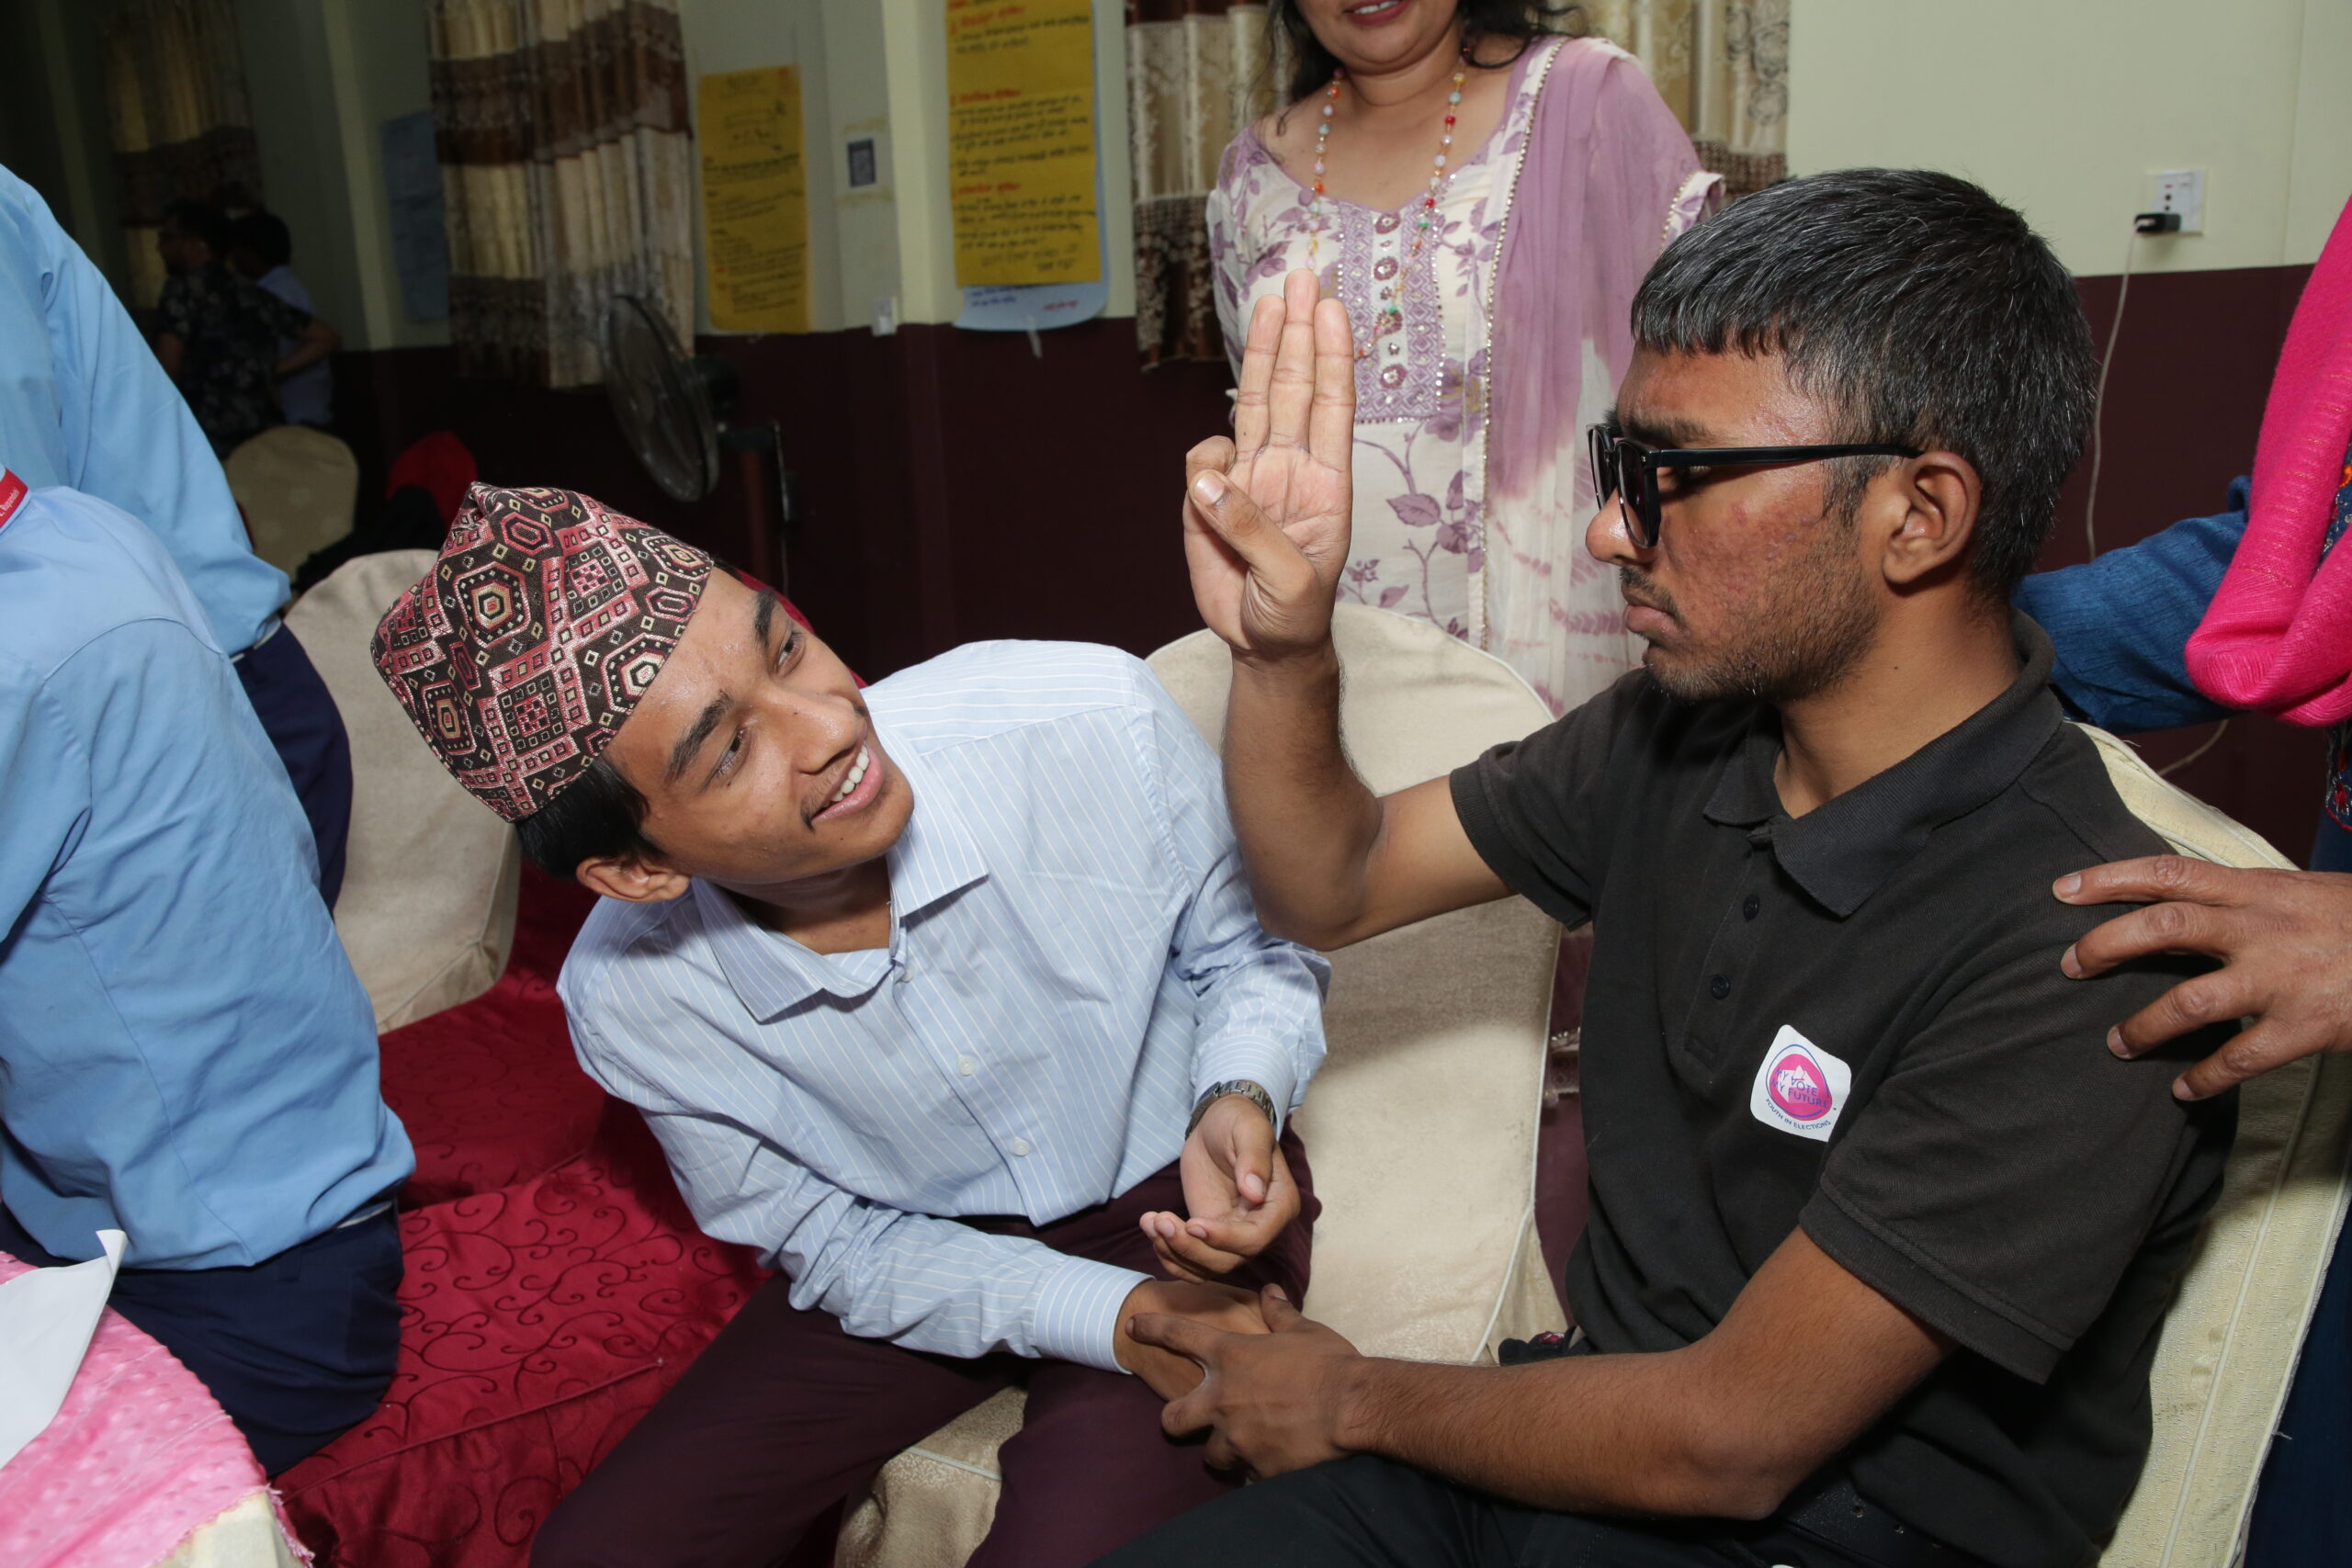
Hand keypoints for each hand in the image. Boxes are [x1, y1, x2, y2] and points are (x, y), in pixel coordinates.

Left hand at [1129, 1282, 1364, 1475]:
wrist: (1354, 1408)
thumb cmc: (1329, 1363)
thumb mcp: (1304, 1331)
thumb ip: (1279, 1313)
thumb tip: (1270, 1291)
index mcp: (1231, 1357)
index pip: (1179, 1335)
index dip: (1153, 1328)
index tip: (1132, 1326)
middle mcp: (1223, 1399)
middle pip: (1173, 1418)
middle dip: (1176, 1420)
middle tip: (1190, 1419)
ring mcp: (1236, 1437)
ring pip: (1210, 1454)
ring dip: (1224, 1450)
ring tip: (1244, 1446)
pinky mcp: (1256, 1467)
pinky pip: (1247, 1475)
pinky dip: (1257, 1470)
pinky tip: (1272, 1465)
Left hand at [1137, 1093, 1300, 1281]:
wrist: (1218, 1123)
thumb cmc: (1239, 1121)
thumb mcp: (1249, 1130)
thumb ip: (1254, 1160)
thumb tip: (1255, 1193)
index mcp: (1279, 1206)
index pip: (1255, 1239)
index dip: (1224, 1239)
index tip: (1193, 1224)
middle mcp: (1260, 1228)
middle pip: (1227, 1261)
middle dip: (1190, 1247)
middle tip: (1160, 1221)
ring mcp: (1233, 1235)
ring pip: (1206, 1267)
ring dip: (1173, 1252)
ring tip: (1150, 1221)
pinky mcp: (1209, 1234)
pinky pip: (1190, 1260)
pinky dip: (1168, 1252)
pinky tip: (1150, 1225)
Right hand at [1183, 268, 1355, 665]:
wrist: (1263, 645)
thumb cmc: (1294, 613)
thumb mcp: (1290, 581)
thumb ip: (1252, 529)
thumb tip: (1210, 478)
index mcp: (1325, 483)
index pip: (1330, 407)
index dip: (1330, 357)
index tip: (1332, 309)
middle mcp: (1289, 468)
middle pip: (1292, 386)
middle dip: (1297, 332)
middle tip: (1302, 277)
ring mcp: (1250, 479)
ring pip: (1252, 403)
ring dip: (1260, 352)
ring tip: (1269, 304)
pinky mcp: (1210, 499)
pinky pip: (1202, 461)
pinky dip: (1202, 463)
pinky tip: (1208, 489)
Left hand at [2057, 857, 2351, 1098]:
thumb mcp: (2300, 893)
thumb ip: (2243, 899)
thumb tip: (2181, 901)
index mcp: (2257, 889)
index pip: (2169, 872)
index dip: (2110, 877)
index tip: (2062, 889)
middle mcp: (2262, 927)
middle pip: (2163, 926)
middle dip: (2106, 946)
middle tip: (2069, 966)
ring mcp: (2282, 978)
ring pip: (2189, 1001)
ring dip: (2144, 1026)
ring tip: (2118, 1044)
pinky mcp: (2305, 1026)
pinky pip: (2239, 1059)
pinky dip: (2204, 1078)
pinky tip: (2184, 1090)